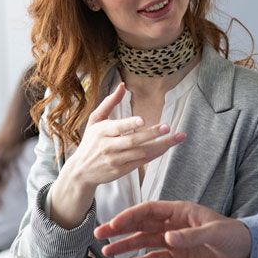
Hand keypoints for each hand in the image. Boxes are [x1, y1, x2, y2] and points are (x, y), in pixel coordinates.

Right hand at [50, 84, 185, 226]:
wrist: (81, 172)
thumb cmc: (90, 142)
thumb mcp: (94, 121)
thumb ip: (109, 103)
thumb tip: (122, 85)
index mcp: (101, 132)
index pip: (117, 127)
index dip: (130, 124)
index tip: (143, 120)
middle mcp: (108, 146)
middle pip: (133, 141)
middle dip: (151, 134)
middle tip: (167, 127)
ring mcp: (116, 160)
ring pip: (141, 153)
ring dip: (160, 145)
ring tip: (176, 137)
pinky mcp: (122, 170)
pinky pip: (142, 161)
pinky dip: (155, 154)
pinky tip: (166, 147)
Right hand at [95, 200, 251, 257]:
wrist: (246, 252)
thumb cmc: (233, 235)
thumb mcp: (214, 233)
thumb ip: (190, 236)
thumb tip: (168, 238)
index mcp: (180, 211)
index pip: (149, 210)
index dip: (130, 216)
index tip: (114, 224)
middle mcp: (173, 224)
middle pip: (141, 224)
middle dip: (120, 229)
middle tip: (100, 235)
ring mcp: (174, 240)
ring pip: (144, 241)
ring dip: (126, 246)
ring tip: (107, 252)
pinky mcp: (178, 255)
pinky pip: (155, 257)